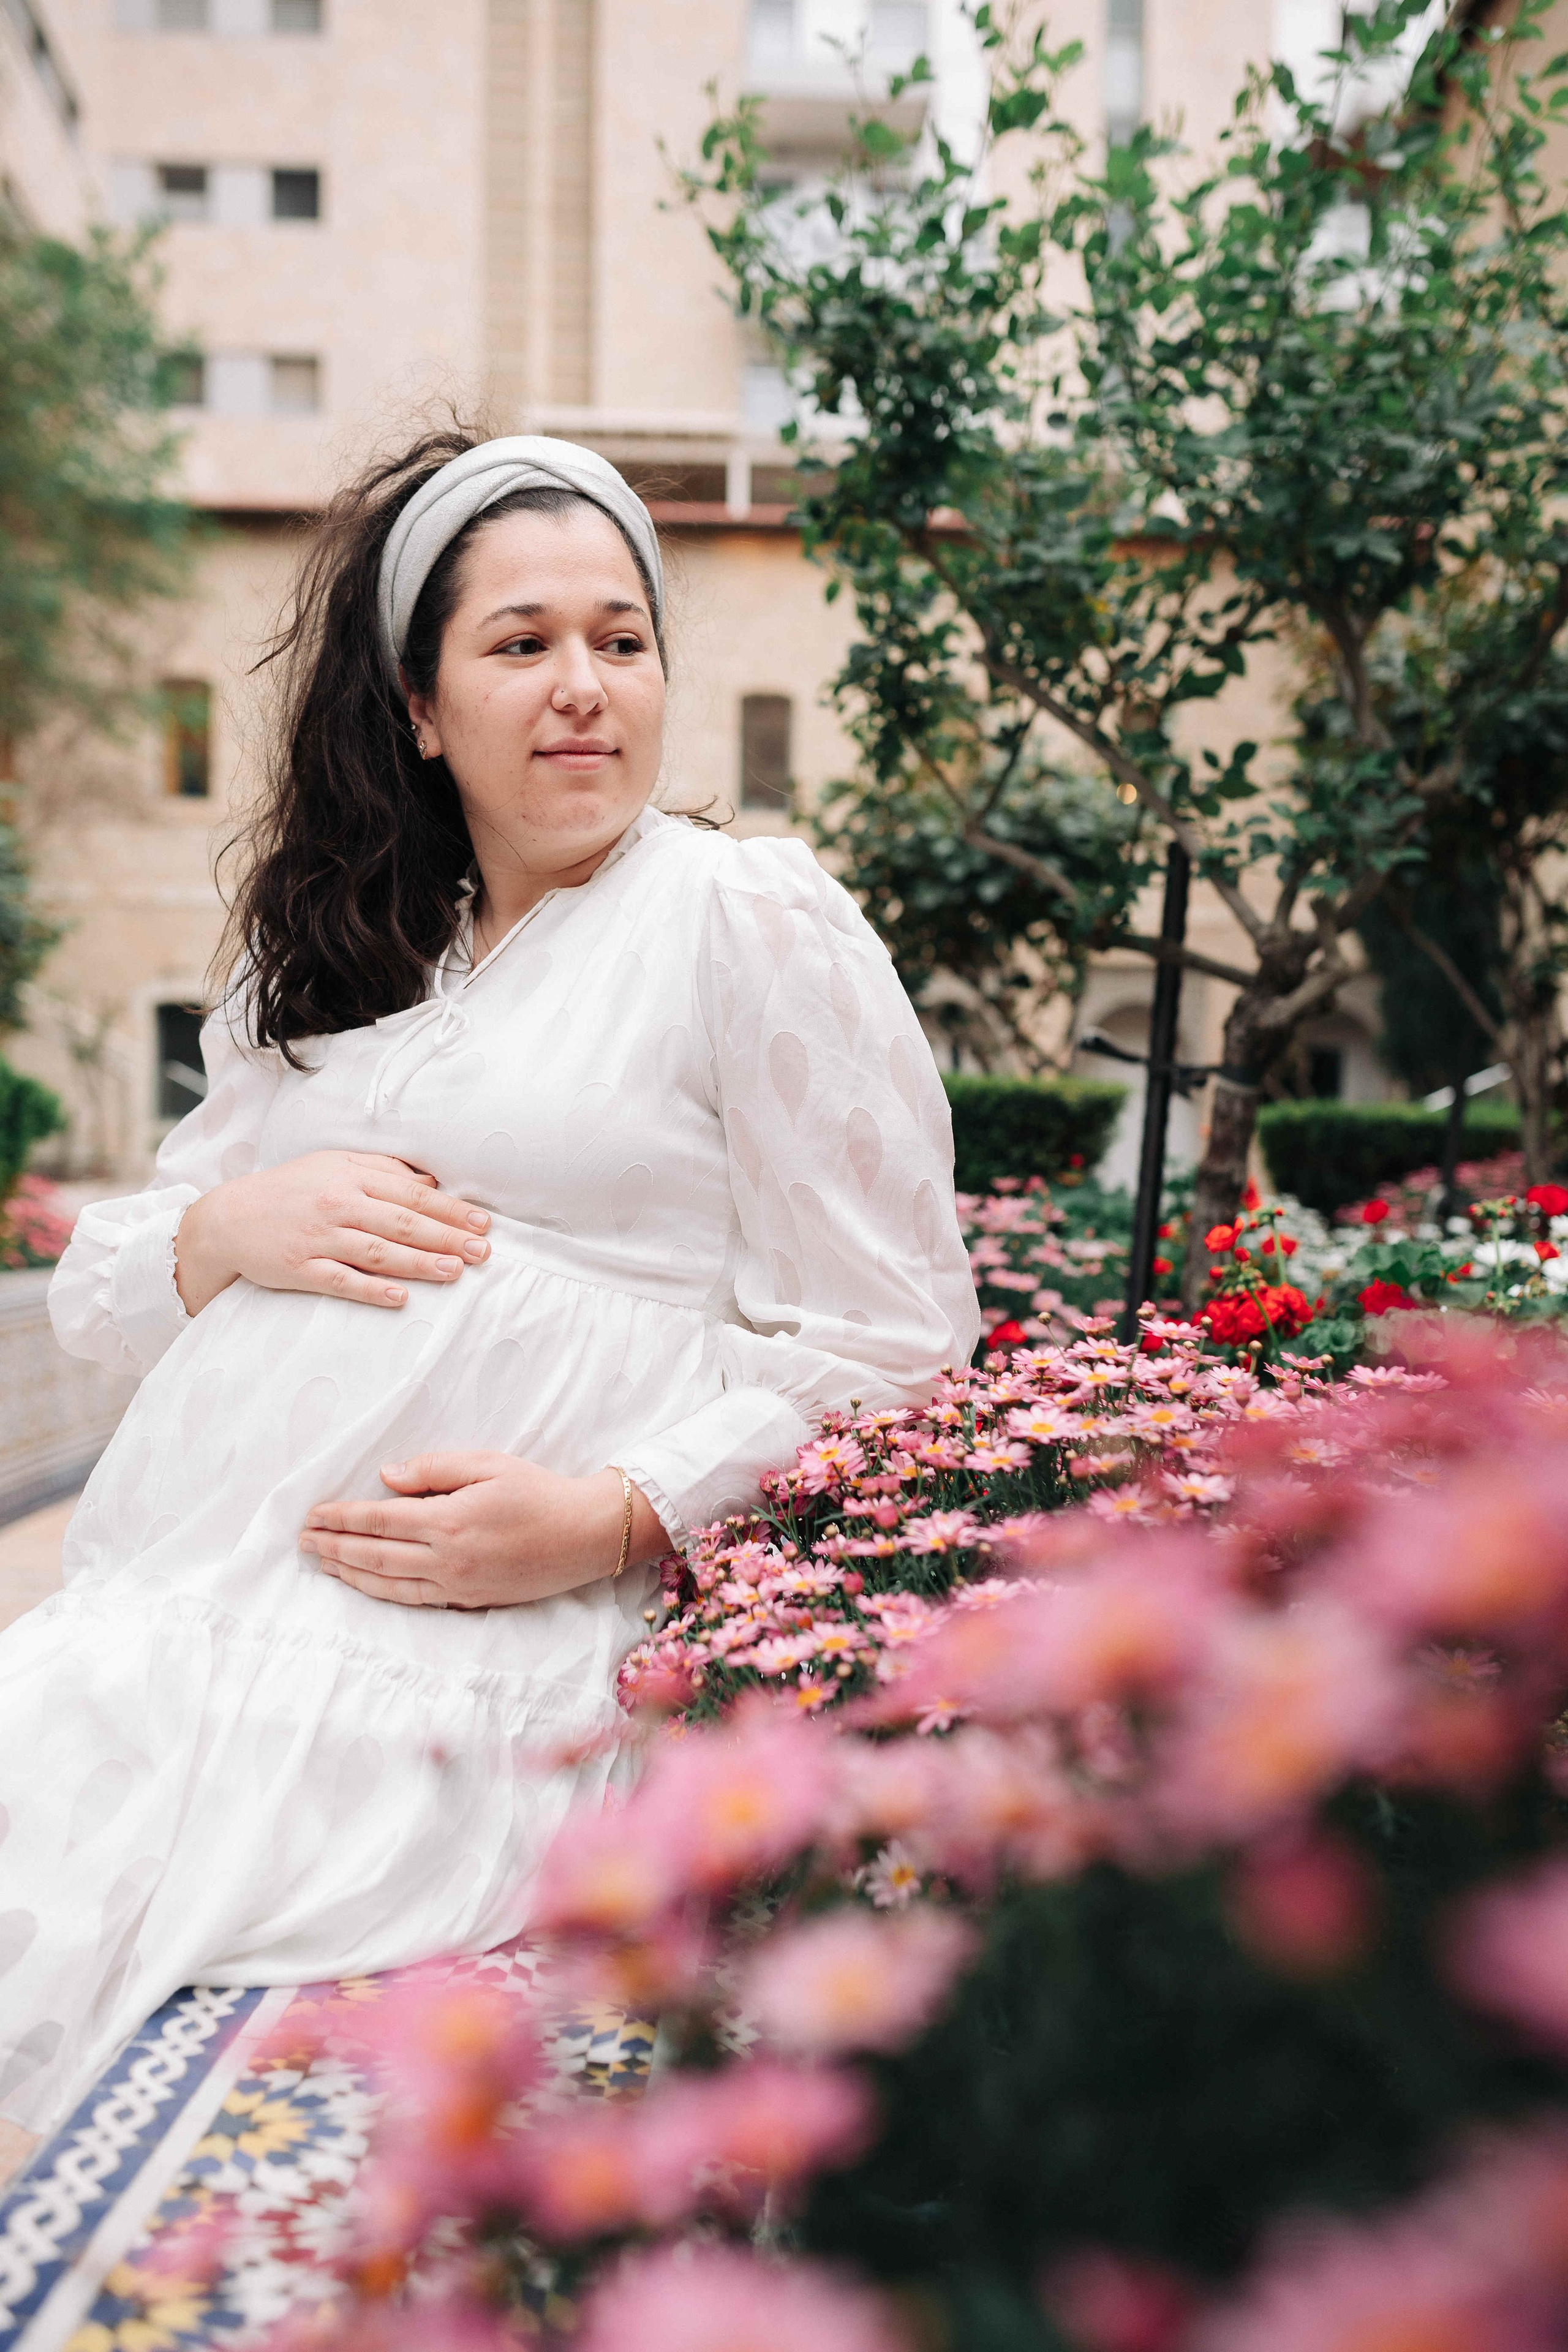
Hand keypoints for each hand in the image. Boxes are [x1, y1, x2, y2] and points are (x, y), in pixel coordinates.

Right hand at [175, 1151, 491, 1315]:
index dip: (450, 1209)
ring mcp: (319, 1238)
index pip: (411, 1194)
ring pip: (378, 1251)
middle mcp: (337, 1205)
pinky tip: (400, 1298)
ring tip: (454, 1272)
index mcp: (350, 1177)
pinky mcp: (300, 1268)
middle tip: (481, 1251)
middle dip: (446, 1237)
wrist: (229, 1217)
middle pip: (402, 1222)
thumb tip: (430, 1182)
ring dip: (419, 1262)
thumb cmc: (290, 1189)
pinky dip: (372, 1290)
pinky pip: (342, 1281)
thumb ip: (383, 1170)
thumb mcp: (334, 1165)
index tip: (482, 1222)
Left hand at [299, 1453, 669, 1607]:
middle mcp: (448, 1560)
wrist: (586, 1535)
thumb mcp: (489, 1464)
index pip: (379, 1520)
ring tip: (322, 1563)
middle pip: (374, 1556)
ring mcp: (458, 1586)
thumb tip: (387, 1478)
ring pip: (388, 1584)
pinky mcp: (469, 1600)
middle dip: (333, 1548)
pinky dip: (381, 1592)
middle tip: (302, 1541)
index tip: (313, 1514)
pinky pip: (413, 1599)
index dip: (341, 1517)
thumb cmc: (540, 1492)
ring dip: (349, 1574)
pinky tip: (365, 1583)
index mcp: (450, 1521)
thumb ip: (435, 1470)